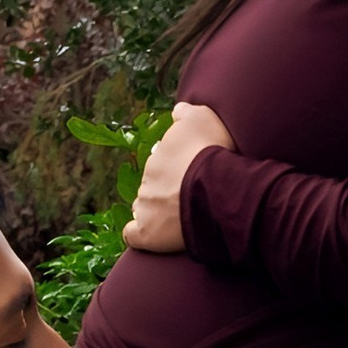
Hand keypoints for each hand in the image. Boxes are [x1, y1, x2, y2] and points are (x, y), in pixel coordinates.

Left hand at [122, 101, 233, 255]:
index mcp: (159, 155)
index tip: (192, 176)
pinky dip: (140, 236)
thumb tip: (178, 110)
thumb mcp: (203, 118)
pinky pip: (133, 235)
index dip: (177, 171)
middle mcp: (148, 179)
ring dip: (158, 213)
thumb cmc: (212, 151)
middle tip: (190, 199)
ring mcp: (145, 206)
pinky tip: (152, 237)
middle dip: (167, 192)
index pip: (162, 164)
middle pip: (153, 186)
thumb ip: (187, 113)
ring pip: (145, 208)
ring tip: (179, 220)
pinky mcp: (146, 232)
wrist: (214, 186)